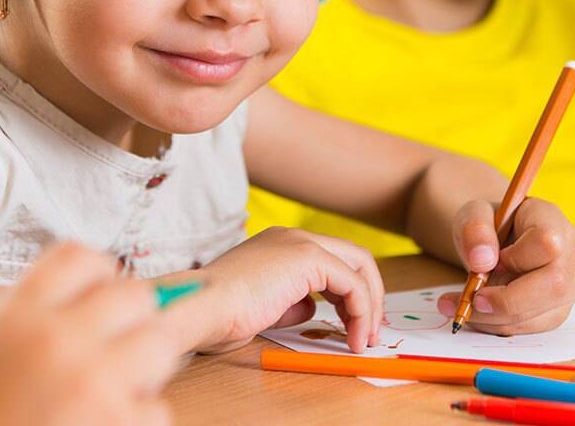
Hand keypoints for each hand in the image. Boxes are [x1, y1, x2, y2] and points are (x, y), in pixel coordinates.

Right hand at [0, 243, 178, 425]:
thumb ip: (38, 318)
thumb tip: (109, 295)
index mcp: (16, 316)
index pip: (81, 257)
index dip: (99, 273)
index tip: (102, 292)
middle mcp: (55, 340)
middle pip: (134, 293)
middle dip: (133, 319)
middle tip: (117, 345)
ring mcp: (91, 383)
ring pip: (161, 341)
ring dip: (146, 365)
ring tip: (115, 389)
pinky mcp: (118, 424)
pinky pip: (157, 406)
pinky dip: (139, 419)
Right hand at [185, 227, 383, 353]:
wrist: (205, 305)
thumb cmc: (223, 312)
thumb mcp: (267, 305)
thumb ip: (293, 301)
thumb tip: (312, 308)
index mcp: (280, 243)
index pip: (331, 259)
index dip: (350, 293)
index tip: (354, 324)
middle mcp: (293, 236)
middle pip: (353, 257)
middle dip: (370, 295)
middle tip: (369, 331)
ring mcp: (300, 242)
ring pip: (359, 265)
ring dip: (369, 305)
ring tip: (363, 338)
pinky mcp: (307, 257)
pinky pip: (353, 283)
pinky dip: (362, 311)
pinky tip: (353, 335)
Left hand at [438, 198, 574, 334]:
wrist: (492, 240)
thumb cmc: (487, 224)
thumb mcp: (472, 215)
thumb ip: (474, 229)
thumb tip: (482, 262)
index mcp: (550, 219)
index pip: (547, 243)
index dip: (518, 257)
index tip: (492, 261)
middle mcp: (569, 253)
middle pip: (554, 286)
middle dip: (508, 301)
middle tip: (472, 300)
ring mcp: (568, 284)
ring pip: (543, 314)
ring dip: (497, 318)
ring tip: (461, 308)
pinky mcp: (556, 308)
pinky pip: (532, 326)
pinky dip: (499, 324)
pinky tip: (476, 314)